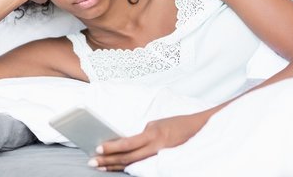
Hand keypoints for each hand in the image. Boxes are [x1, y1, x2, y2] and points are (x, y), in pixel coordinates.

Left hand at [91, 113, 207, 171]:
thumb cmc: (178, 123)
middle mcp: (155, 146)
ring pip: (133, 164)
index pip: (128, 143)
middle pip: (127, 157)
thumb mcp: (158, 124)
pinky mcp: (163, 161)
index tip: (98, 149)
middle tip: (92, 162)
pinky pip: (142, 165)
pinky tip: (117, 168)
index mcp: (153, 134)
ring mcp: (159, 156)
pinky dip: (128, 167)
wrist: (201, 129)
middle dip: (108, 160)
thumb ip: (144, 134)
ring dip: (115, 165)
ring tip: (100, 167)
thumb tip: (128, 142)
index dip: (112, 148)